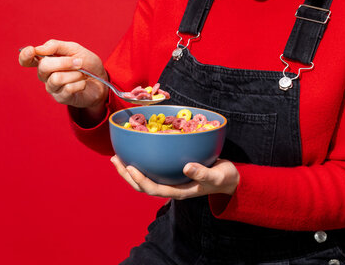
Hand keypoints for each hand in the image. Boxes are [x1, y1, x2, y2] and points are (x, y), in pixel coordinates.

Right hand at [18, 39, 107, 110]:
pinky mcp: (61, 98)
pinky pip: (67, 89)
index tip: (32, 51)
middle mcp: (45, 75)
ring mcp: (52, 87)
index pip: (27, 60)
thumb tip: (39, 48)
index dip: (25, 56)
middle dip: (64, 62)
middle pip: (44, 67)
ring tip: (82, 74)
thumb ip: (56, 46)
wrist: (101, 80)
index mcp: (46, 60)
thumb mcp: (74, 49)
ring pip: (57, 78)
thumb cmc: (87, 64)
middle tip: (79, 62)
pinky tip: (83, 83)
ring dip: (74, 74)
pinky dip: (80, 83)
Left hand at [110, 156, 239, 199]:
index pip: (154, 189)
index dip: (141, 181)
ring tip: (117, 157)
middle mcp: (171, 187)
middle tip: (115, 159)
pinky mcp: (172, 172)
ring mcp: (171, 181)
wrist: (229, 179)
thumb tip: (187, 167)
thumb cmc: (223, 178)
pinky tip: (135, 152)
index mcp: (179, 192)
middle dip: (127, 175)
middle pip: (143, 186)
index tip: (131, 168)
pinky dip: (142, 162)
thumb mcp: (217, 176)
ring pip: (145, 178)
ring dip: (129, 169)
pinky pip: (152, 170)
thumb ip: (203, 173)